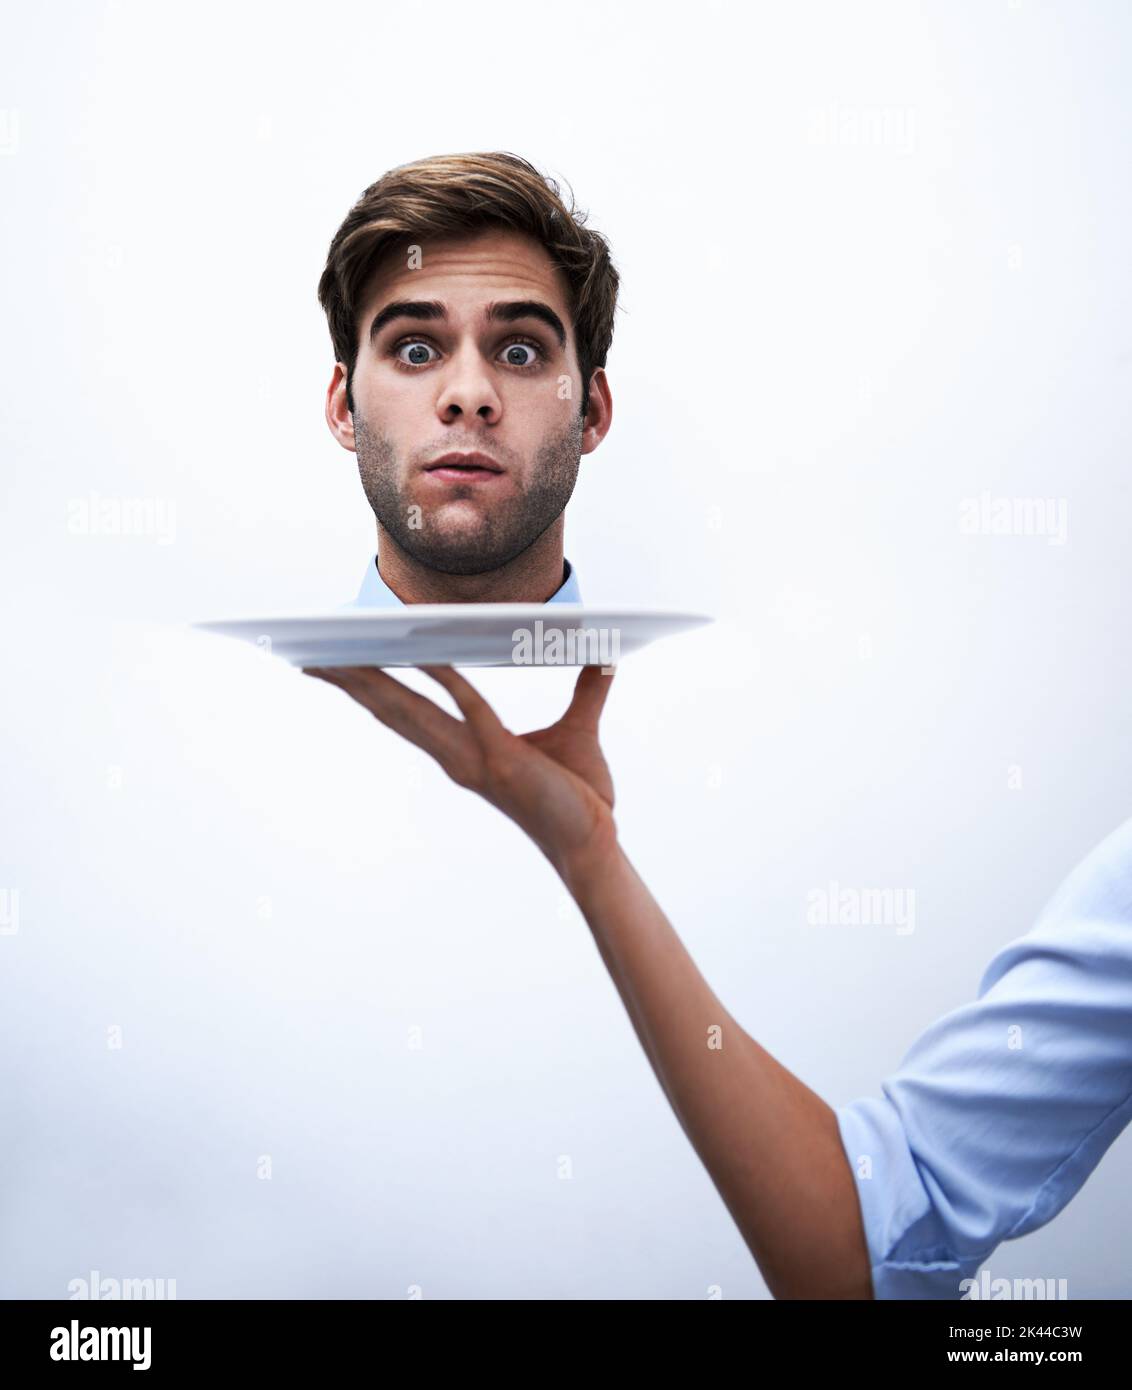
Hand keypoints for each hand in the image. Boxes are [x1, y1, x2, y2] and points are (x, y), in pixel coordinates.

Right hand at [302, 663, 618, 875]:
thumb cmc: (582, 795)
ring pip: (414, 711)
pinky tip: (426, 653)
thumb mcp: (580, 730)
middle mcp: (459, 756)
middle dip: (352, 681)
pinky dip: (448, 680)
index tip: (339, 662)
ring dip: (376, 679)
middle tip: (311, 653)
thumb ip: (587, 689)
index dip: (372, 686)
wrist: (596, 842)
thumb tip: (603, 653)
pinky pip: (470, 708)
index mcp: (465, 749)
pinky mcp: (502, 759)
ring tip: (340, 654)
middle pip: (393, 710)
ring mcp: (476, 759)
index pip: (408, 712)